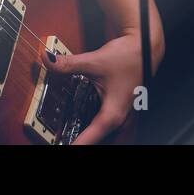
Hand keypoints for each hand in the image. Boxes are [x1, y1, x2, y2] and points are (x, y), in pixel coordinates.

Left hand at [42, 27, 160, 144]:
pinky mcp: (122, 115)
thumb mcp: (94, 61)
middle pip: (99, 142)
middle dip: (83, 142)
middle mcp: (120, 121)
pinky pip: (109, 131)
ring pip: (106, 138)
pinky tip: (84, 125)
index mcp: (113, 114)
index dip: (75, 145)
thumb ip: (68, 64)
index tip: (61, 146)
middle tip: (63, 138)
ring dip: (90, 137)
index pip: (90, 139)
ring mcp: (123, 119)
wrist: (145, 48)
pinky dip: (95, 131)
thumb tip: (48, 61)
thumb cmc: (128, 57)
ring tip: (72, 136)